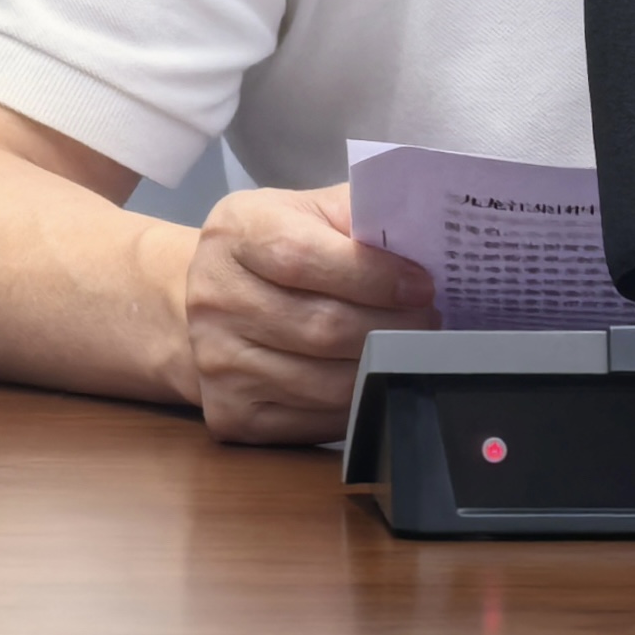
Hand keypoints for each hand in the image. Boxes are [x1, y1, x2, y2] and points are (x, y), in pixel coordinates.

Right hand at [181, 183, 435, 443]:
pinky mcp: (229, 413)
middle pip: (320, 327)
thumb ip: (356, 216)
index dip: (372, 276)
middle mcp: (215, 299)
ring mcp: (217, 363)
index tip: (421, 285)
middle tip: (429, 321)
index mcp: (236, 233)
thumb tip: (424, 237)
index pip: (303, 258)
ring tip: (408, 348)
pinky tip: (373, 379)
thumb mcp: (307, 211)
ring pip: (322, 382)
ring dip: (379, 368)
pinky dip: (354, 405)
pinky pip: (311, 422)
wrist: (204, 301)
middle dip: (391, 327)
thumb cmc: (274, 250)